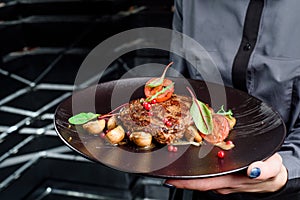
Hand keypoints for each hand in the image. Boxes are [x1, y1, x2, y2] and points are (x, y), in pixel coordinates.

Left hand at [164, 153, 287, 193]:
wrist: (274, 177)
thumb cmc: (271, 170)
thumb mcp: (272, 168)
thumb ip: (264, 169)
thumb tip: (253, 170)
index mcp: (230, 180)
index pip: (204, 183)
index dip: (186, 183)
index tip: (170, 179)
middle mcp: (223, 182)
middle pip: (197, 181)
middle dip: (180, 177)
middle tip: (165, 168)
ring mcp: (222, 180)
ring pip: (200, 177)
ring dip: (187, 172)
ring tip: (173, 162)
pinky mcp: (223, 176)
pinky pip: (206, 174)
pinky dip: (196, 169)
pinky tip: (190, 162)